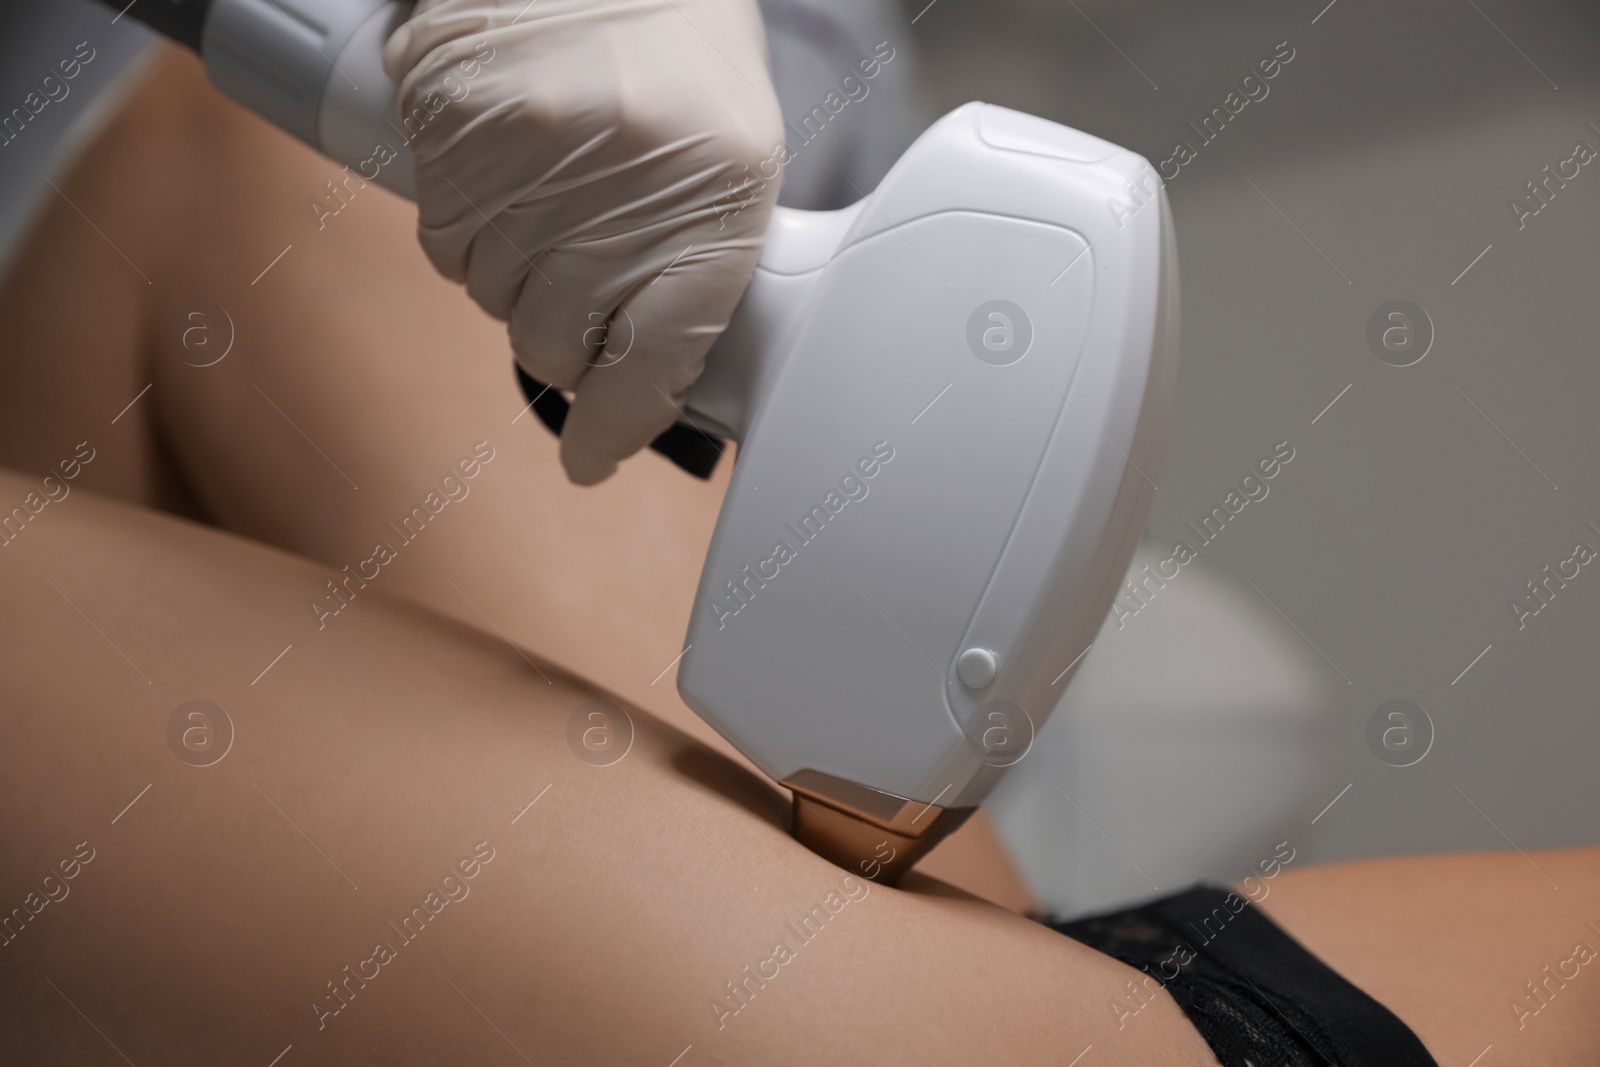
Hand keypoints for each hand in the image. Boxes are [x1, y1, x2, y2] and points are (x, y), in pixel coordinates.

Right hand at [384, 0, 782, 483]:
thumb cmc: (684, 65)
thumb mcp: (735, 171)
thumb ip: (695, 288)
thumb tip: (626, 410)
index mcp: (716, 192)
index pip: (656, 358)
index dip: (617, 421)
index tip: (594, 455)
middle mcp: (618, 175)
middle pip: (559, 343)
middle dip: (571, 332)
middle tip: (588, 272)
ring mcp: (525, 148)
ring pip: (489, 299)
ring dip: (515, 279)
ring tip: (552, 205)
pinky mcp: (448, 122)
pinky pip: (441, 244)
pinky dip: (469, 234)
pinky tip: (506, 181)